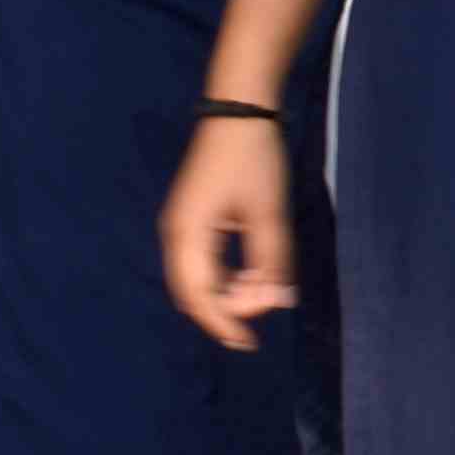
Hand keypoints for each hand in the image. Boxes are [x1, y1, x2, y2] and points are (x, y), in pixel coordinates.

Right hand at [160, 117, 296, 351]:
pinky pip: (202, 263)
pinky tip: (250, 275)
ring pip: (196, 280)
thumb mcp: (269, 212)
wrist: (239, 110)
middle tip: (264, 308)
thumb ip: (271, 259)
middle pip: (193, 292)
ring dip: (226, 293)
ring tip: (261, 288)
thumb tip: (278, 301)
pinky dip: (223, 277)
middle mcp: (176, 236)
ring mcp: (181, 227)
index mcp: (187, 235)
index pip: (199, 296)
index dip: (222, 324)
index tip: (248, 343)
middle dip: (226, 309)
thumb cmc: (254, 158)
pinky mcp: (191, 220)